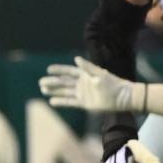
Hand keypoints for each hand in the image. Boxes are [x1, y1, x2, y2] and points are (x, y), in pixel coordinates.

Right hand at [39, 57, 162, 113]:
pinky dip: (61, 102)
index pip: (68, 71)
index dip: (58, 70)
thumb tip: (75, 59)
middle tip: (41, 82)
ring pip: (65, 92)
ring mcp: (82, 93)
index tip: (48, 69)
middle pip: (64, 82)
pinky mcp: (84, 103)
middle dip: (53, 81)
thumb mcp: (100, 74)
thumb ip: (87, 67)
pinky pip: (70, 102)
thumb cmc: (112, 84)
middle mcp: (81, 83)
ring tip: (43, 90)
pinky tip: (52, 101)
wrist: (122, 97)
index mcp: (85, 74)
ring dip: (54, 91)